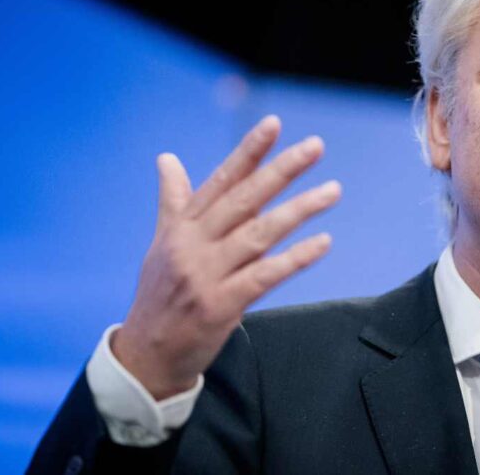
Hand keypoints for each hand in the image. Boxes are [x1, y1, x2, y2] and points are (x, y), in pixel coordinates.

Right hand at [111, 115, 340, 399]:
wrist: (147, 354)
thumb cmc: (160, 293)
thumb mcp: (163, 243)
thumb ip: (174, 201)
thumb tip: (166, 158)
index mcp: (183, 226)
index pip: (221, 180)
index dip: (249, 152)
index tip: (273, 124)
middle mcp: (193, 244)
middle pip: (244, 199)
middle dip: (281, 170)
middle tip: (315, 147)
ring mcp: (206, 275)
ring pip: (260, 233)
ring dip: (299, 210)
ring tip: (332, 190)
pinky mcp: (221, 305)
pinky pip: (265, 275)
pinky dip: (295, 258)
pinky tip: (323, 242)